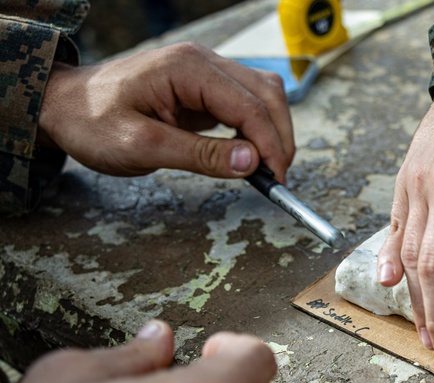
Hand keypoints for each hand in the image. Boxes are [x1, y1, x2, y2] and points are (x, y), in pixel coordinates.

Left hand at [37, 42, 294, 181]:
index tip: (276, 178)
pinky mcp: (204, 88)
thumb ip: (201, 155)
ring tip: (265, 168)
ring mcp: (205, 72)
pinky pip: (246, 104)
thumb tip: (251, 162)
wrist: (64, 107)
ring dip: (272, 131)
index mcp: (188, 69)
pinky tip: (249, 154)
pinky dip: (256, 129)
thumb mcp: (143, 146)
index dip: (270, 144)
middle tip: (276, 177)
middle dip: (279, 137)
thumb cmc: (92, 122)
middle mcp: (203, 62)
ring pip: (263, 96)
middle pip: (267, 94)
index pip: (250, 105)